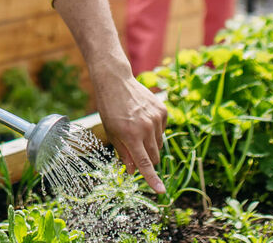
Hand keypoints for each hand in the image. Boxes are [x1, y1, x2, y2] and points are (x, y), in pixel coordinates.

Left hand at [95, 71, 167, 193]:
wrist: (115, 81)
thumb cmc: (109, 109)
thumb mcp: (111, 132)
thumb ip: (123, 153)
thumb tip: (133, 172)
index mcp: (130, 135)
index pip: (144, 163)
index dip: (152, 179)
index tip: (161, 191)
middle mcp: (146, 127)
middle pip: (154, 156)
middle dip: (147, 159)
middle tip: (135, 150)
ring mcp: (156, 118)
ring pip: (159, 144)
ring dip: (150, 144)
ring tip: (136, 129)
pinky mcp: (163, 110)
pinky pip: (162, 130)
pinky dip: (155, 130)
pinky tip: (143, 119)